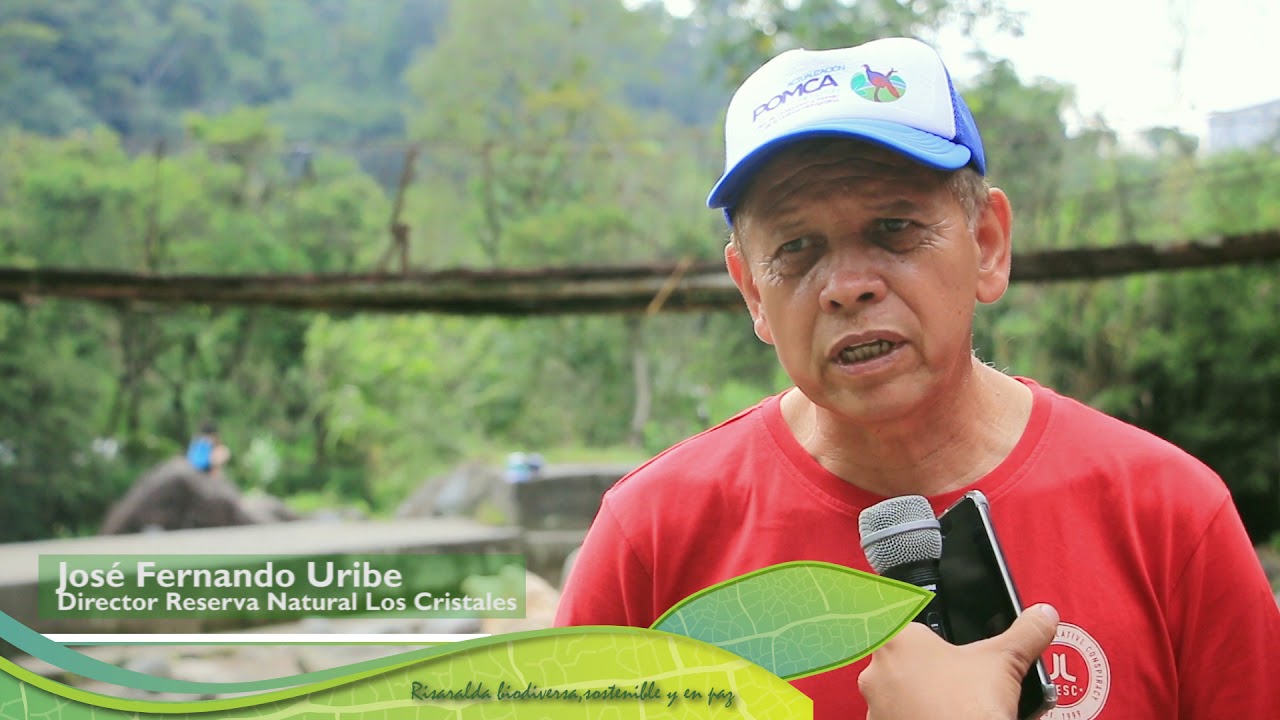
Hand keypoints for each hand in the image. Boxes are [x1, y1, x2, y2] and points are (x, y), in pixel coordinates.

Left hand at [860, 604, 1059, 719]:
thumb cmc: (970, 708)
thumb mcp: (1005, 662)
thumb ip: (1024, 633)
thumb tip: (1043, 615)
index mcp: (898, 639)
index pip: (904, 622)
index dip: (928, 636)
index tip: (944, 648)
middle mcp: (876, 671)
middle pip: (901, 660)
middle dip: (929, 671)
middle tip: (958, 683)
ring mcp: (874, 705)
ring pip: (895, 691)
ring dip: (919, 696)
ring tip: (953, 705)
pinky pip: (895, 717)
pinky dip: (913, 717)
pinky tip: (941, 718)